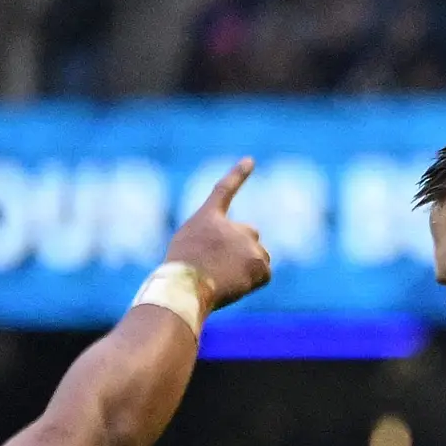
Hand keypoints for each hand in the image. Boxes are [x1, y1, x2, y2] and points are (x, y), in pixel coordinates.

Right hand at [165, 160, 275, 313]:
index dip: (237, 175)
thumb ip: (213, 238)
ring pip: (257, 255)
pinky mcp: (261, 264)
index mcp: (209, 218)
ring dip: (247, 266)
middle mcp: (234, 226)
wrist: (188, 285)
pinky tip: (236, 285)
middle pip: (249, 233)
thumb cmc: (181, 270)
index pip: (224, 190)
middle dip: (242, 246)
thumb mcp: (188, 245)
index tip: (250, 160)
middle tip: (223, 264)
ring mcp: (250, 244)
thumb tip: (234, 252)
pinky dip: (253, 282)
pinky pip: (263, 275)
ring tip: (225, 277)